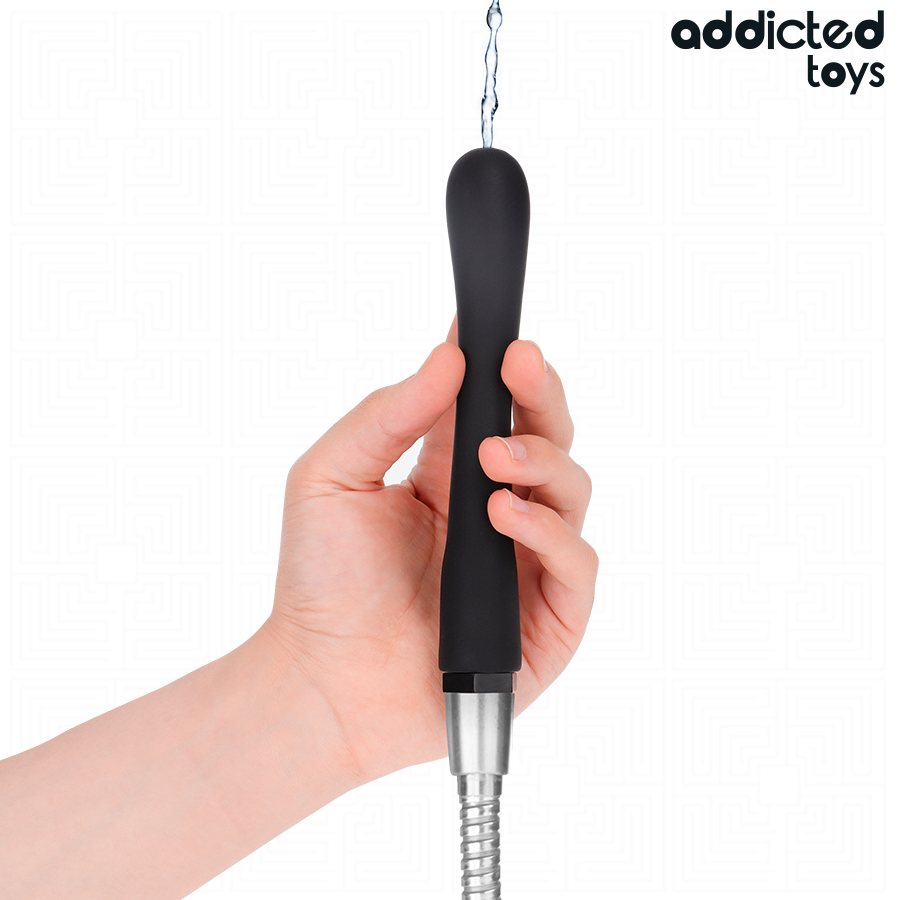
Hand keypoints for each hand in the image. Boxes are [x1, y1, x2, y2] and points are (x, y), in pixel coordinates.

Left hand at [262, 322, 596, 783]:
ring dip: (542, 462)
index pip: (497, 408)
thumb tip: (445, 357)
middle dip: (541, 397)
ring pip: (573, 493)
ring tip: (494, 459)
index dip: (507, 369)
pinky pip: (576, 564)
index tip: (502, 336)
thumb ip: (386, 416)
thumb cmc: (321, 585)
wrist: (321, 685)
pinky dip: (550, 535)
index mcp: (448, 478)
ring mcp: (526, 565)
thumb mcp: (330, 479)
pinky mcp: (548, 620)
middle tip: (518, 368)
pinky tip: (505, 519)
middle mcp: (495, 514)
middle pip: (549, 439)